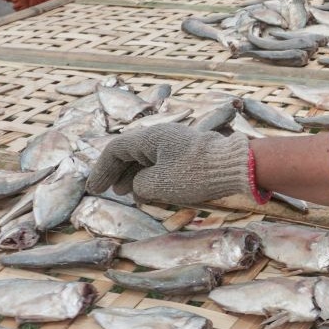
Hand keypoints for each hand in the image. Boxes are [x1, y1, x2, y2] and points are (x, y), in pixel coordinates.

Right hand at [86, 124, 251, 204]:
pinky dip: (148, 175)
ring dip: (132, 174)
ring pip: (145, 157)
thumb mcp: (159, 184)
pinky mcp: (187, 153)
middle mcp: (160, 136)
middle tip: (105, 190)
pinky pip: (160, 162)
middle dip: (116, 172)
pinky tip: (146, 190)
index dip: (102, 170)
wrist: (233, 166)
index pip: (116, 149)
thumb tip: (137, 185)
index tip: (94, 188)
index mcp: (150, 137)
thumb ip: (139, 184)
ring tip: (124, 192)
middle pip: (130, 152)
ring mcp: (175, 143)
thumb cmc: (194, 173)